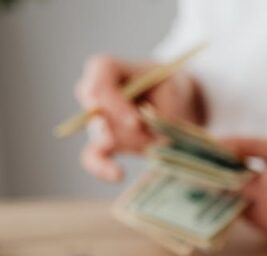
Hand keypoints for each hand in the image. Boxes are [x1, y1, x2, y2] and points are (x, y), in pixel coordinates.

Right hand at [74, 54, 201, 181]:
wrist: (174, 102)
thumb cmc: (169, 89)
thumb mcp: (172, 92)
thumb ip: (160, 113)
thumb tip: (153, 141)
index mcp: (107, 70)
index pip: (98, 82)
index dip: (112, 103)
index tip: (135, 121)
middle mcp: (95, 94)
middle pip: (95, 111)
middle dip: (122, 127)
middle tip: (148, 135)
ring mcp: (97, 120)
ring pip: (101, 136)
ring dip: (131, 143)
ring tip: (156, 142)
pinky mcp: (103, 143)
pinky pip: (92, 157)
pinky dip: (102, 167)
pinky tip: (118, 174)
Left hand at [221, 137, 266, 241]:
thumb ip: (244, 146)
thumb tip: (212, 144)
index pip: (230, 183)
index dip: (215, 170)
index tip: (202, 159)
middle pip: (232, 198)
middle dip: (226, 181)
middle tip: (222, 162)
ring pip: (240, 209)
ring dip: (239, 193)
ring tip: (249, 173)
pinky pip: (252, 217)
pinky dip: (251, 203)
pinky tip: (261, 188)